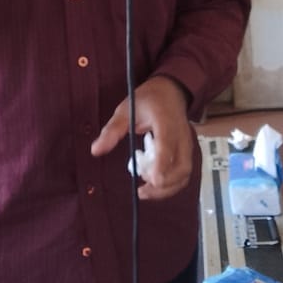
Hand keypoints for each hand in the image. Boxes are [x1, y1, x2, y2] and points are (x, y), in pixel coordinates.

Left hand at [91, 75, 195, 200]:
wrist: (171, 91)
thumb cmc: (148, 100)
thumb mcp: (126, 109)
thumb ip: (112, 130)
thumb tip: (95, 151)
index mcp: (166, 121)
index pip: (167, 145)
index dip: (162, 164)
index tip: (152, 180)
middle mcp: (181, 135)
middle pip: (181, 166)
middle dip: (164, 185)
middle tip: (142, 190)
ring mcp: (186, 144)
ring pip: (185, 173)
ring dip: (168, 188)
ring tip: (145, 191)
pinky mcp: (186, 151)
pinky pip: (183, 173)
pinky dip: (171, 185)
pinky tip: (153, 185)